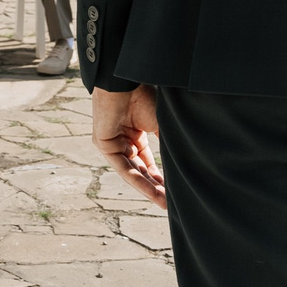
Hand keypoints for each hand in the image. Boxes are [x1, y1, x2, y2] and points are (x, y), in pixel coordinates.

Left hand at [93, 87, 164, 207]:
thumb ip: (167, 144)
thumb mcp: (160, 125)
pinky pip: (123, 168)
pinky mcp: (103, 144)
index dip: (160, 177)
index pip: (147, 162)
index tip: (173, 191)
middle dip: (156, 187)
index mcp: (134, 134)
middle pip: (140, 170)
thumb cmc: (144, 96)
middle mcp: (122, 140)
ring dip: (148, 188)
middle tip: (171, 203)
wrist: (127, 82)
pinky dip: (138, 181)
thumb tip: (183, 163)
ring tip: (164, 202)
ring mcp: (111, 143)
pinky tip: (152, 192)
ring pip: (132, 172)